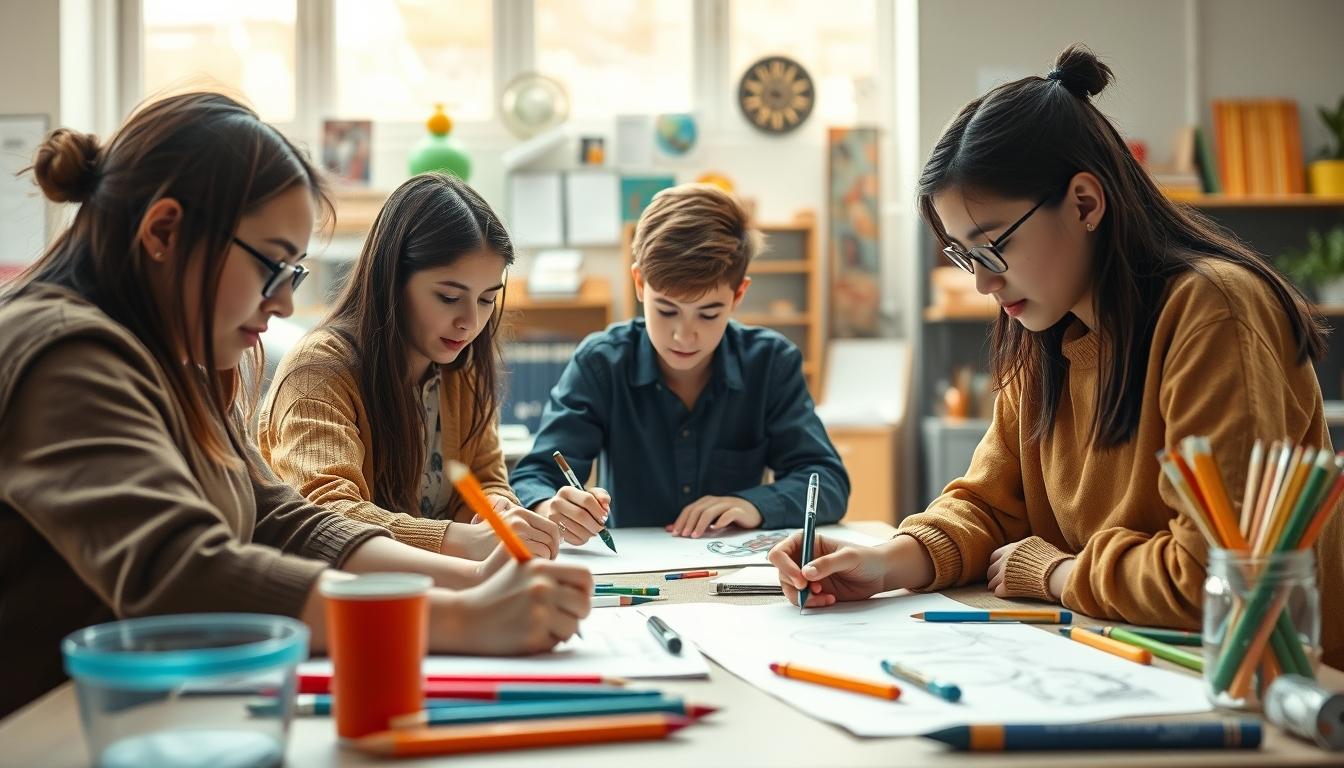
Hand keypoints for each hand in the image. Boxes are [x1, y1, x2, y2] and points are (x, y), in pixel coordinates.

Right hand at [442, 558, 594, 654]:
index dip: (585, 590)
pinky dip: (546, 642)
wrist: (464, 618)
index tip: (577, 598)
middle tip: (562, 617)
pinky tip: (527, 635)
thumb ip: (551, 574)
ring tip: (539, 626)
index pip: (584, 576)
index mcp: (540, 567)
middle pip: (584, 604)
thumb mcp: (521, 570)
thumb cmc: (495, 595)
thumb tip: (585, 588)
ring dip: (561, 631)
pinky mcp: (532, 636)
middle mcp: (541, 587)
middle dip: (577, 614)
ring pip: (573, 627)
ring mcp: (538, 612)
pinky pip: (556, 643)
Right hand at [453, 495, 561, 559]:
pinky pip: (540, 557)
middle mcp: (519, 519)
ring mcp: (517, 533)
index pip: (551, 526)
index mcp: (520, 512)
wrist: (469, 554)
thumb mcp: (510, 530)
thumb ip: (531, 529)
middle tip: (549, 563)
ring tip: (537, 567)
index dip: (556, 542)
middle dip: (554, 552)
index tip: (553, 552)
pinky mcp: (515, 548)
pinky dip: (540, 565)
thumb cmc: (491, 546)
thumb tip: (557, 538)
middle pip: (552, 538)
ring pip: (547, 549)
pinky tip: (530, 569)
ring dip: (547, 560)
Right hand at [536, 486, 610, 545]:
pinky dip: (584, 539)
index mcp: (566, 491)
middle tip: (601, 527)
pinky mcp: (555, 531)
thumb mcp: (590, 494)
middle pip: (581, 515)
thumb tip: (605, 506)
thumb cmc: (578, 503)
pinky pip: (574, 539)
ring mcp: (553, 518)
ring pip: (578, 530)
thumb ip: (601, 496)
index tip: (605, 516)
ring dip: (591, 533)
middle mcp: (556, 503)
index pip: (587, 500)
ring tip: (593, 531)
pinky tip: (584, 534)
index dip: (599, 510)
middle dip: (595, 524)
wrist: (558, 511)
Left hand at [667, 495, 762, 537]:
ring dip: (701, 524)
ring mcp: (727, 504)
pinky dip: (721, 520)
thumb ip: (692, 523)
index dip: (681, 520)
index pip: (690, 509)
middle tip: (683, 535)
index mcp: (706, 502)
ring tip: (695, 535)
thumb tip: (670, 529)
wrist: (752, 511)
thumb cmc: (728, 517)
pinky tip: (716, 528)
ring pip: (710, 511)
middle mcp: (715, 501)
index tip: (674, 533)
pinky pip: (729, 513)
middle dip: (689, 523)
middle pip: (698, 510)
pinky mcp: (739, 510)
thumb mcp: (709, 520)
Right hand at [767, 532, 893, 606]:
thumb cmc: (866, 558)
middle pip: (782, 573)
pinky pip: (803, 600)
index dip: (785, 565)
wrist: (880, 575)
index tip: (800, 578)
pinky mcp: (815, 591)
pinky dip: (813, 603)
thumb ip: (827, 564)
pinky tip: (829, 599)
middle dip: (794, 584)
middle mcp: (804, 559)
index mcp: (808, 543)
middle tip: (812, 590)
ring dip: (803, 596)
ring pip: (790, 589)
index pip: (781, 551)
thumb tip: (806, 573)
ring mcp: (808, 577)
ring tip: (823, 596)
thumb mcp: (848, 557)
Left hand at [987, 541, 1074, 598]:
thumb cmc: (1052, 561)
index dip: (996, 563)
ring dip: (994, 585)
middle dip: (993, 575)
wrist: (1055, 573)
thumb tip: (1029, 546)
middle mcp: (1005, 560)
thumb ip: (1028, 547)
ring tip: (996, 589)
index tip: (998, 567)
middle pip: (991, 569)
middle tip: (994, 580)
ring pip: (992, 581)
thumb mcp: (1038, 545)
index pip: (995, 555)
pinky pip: (998, 591)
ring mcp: (1004, 573)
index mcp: (1013, 549)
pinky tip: (1004, 595)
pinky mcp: (1007, 586)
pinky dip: (1001, 593)